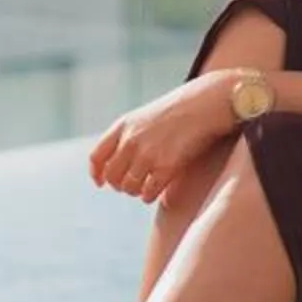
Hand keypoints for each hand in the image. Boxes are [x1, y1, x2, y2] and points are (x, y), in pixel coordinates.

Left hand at [88, 76, 237, 202]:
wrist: (205, 104)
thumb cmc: (178, 111)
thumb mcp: (144, 116)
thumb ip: (127, 136)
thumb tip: (116, 164)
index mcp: (122, 126)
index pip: (97, 157)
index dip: (96, 173)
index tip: (101, 182)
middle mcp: (130, 141)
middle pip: (112, 176)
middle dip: (119, 185)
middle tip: (130, 185)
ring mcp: (147, 154)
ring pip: (129, 187)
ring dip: (135, 191)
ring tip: (144, 187)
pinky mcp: (166, 167)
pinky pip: (148, 193)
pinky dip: (148, 196)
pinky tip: (155, 192)